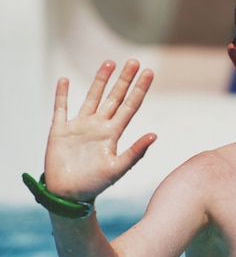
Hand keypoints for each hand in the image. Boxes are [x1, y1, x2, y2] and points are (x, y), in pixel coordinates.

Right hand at [44, 59, 156, 201]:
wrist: (69, 195)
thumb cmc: (95, 184)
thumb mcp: (119, 168)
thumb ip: (136, 152)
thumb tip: (155, 135)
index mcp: (113, 133)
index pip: (130, 106)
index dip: (139, 89)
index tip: (149, 73)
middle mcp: (99, 126)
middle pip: (114, 97)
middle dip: (124, 79)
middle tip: (134, 61)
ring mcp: (80, 126)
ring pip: (92, 97)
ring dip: (100, 80)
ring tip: (109, 62)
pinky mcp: (60, 131)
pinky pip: (61, 109)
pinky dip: (61, 95)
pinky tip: (64, 80)